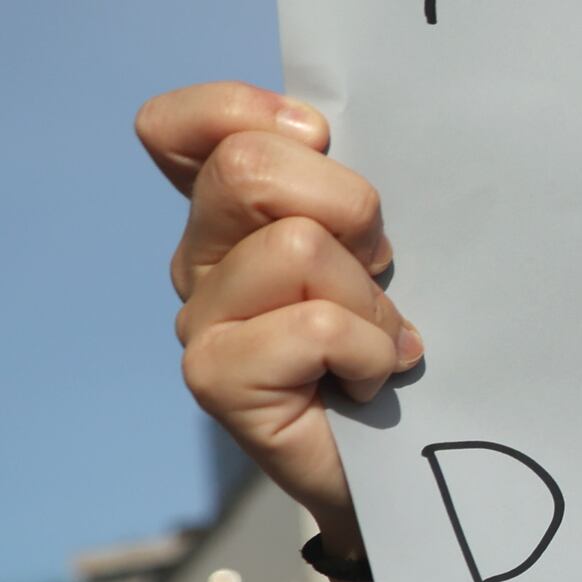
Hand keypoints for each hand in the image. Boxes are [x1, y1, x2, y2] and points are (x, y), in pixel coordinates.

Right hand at [143, 85, 415, 542]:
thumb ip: (343, 190)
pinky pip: (312, 326)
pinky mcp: (216, 378)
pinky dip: (368, 351)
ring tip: (378, 343)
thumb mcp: (380, 249)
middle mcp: (200, 261)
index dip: (240, 112)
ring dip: (369, 299)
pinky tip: (370, 380)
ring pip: (294, 247)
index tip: (318, 143)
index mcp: (230, 216)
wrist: (407, 468)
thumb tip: (326, 134)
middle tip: (378, 268)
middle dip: (345, 207)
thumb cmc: (400, 346)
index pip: (175, 128)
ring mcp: (201, 320)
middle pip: (247, 169)